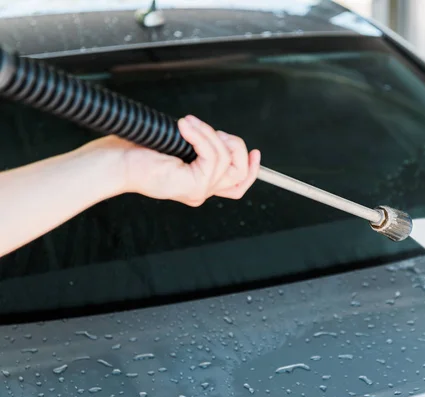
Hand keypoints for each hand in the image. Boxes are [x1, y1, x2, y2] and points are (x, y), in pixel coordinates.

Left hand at [86, 115, 260, 206]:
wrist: (116, 161)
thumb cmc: (138, 151)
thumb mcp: (178, 146)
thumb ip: (200, 146)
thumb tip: (219, 137)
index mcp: (199, 184)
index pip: (237, 185)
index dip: (251, 168)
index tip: (254, 151)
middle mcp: (201, 191)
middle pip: (239, 172)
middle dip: (233, 145)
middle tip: (208, 129)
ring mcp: (198, 191)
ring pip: (225, 160)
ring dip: (209, 134)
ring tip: (187, 123)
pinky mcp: (193, 186)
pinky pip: (212, 157)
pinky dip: (202, 137)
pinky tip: (186, 127)